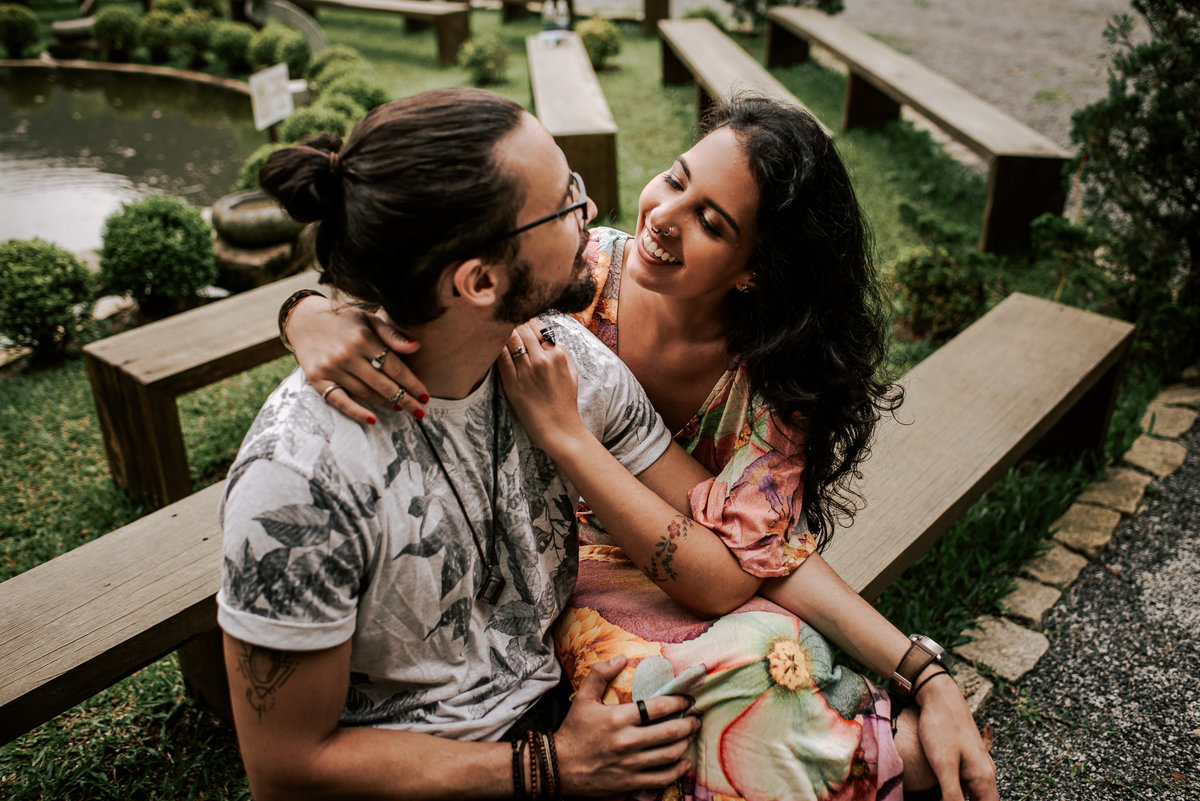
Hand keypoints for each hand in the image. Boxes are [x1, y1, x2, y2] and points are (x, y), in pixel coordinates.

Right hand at [287, 295, 428, 423]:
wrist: (304, 320)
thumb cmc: (344, 320)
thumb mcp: (368, 319)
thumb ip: (392, 334)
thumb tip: (416, 347)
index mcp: (363, 338)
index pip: (394, 366)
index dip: (412, 383)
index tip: (425, 395)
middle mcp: (347, 354)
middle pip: (383, 383)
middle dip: (405, 399)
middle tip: (420, 411)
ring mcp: (331, 368)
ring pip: (365, 393)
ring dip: (386, 403)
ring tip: (401, 408)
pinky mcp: (318, 379)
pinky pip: (339, 400)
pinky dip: (356, 412)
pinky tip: (372, 419)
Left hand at [497, 320, 585, 454]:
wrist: (559, 428)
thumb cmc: (565, 402)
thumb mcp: (572, 373)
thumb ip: (563, 353)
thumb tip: (552, 339)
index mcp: (558, 355)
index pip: (540, 328)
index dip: (529, 322)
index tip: (522, 321)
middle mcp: (542, 360)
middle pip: (523, 330)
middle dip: (515, 322)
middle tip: (507, 321)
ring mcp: (526, 371)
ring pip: (511, 340)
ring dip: (504, 332)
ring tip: (498, 329)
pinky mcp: (513, 384)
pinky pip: (501, 358)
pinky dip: (497, 348)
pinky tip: (492, 344)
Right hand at [555, 656, 697, 796]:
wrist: (559, 767)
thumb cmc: (574, 731)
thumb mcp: (583, 698)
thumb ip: (600, 674)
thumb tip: (621, 657)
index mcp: (618, 718)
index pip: (658, 707)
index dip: (678, 701)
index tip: (687, 698)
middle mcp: (627, 742)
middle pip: (670, 731)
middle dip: (689, 722)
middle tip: (696, 716)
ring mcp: (630, 765)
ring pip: (670, 754)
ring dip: (686, 743)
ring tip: (690, 734)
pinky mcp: (630, 783)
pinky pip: (662, 778)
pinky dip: (678, 770)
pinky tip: (684, 762)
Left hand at [915, 672, 996, 800]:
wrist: (938, 694)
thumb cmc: (940, 727)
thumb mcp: (944, 765)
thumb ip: (953, 795)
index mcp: (984, 778)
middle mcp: (986, 771)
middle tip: (948, 796)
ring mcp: (977, 762)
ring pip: (976, 792)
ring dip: (964, 798)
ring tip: (949, 794)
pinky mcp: (966, 755)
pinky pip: (968, 781)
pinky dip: (960, 790)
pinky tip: (947, 789)